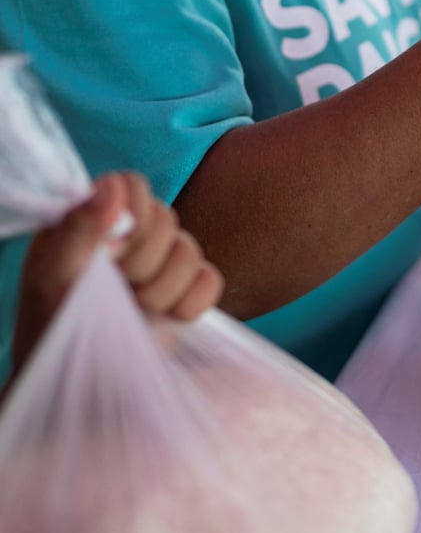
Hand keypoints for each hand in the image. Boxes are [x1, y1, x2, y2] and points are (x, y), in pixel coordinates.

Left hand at [12, 172, 223, 374]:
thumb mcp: (52, 280)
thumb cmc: (52, 334)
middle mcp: (128, 237)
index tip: (114, 250)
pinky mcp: (187, 293)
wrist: (78, 392)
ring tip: (136, 311)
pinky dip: (192, 303)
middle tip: (119, 289)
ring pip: (191, 250)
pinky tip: (167, 319)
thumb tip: (112, 186)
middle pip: (166, 218)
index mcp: (90, 222)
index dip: (131, 214)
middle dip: (144, 262)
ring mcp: (161, 265)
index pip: (130, 185)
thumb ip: (79, 229)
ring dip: (162, 289)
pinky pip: (210, 280)